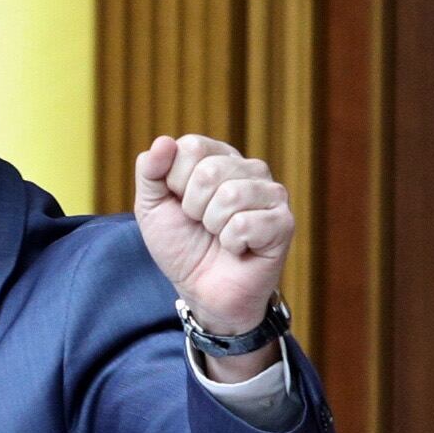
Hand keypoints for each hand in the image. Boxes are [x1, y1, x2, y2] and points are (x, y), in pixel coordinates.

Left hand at [132, 136, 292, 333]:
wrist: (201, 290)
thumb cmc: (181, 245)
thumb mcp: (152, 207)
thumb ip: (150, 172)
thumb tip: (163, 141)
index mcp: (218, 158)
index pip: (191, 147)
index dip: (174, 182)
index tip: (181, 204)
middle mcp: (249, 168)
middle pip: (209, 171)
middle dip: (192, 207)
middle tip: (201, 224)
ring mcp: (271, 194)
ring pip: (230, 195)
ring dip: (212, 226)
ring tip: (219, 236)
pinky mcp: (283, 222)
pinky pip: (245, 224)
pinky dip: (232, 243)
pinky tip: (238, 248)